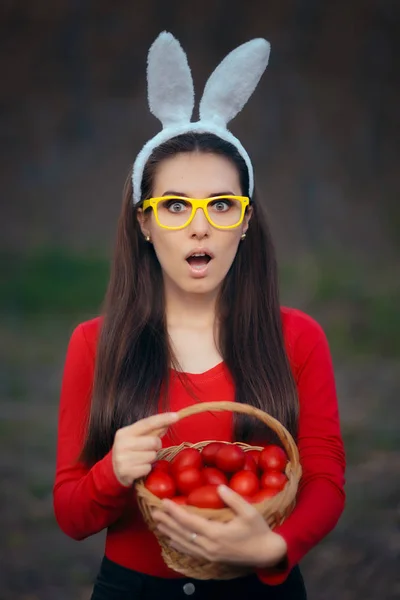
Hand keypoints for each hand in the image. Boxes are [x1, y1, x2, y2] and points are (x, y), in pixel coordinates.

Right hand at [112, 412, 178, 486]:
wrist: (113, 471)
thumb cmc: (129, 451)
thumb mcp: (136, 439)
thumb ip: (152, 431)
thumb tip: (167, 423)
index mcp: (125, 432)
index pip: (147, 423)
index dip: (163, 419)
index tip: (176, 416)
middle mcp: (122, 443)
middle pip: (154, 441)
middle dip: (156, 447)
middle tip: (148, 450)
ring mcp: (123, 458)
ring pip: (152, 456)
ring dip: (151, 459)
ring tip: (141, 460)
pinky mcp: (126, 471)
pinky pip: (148, 468)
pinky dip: (146, 469)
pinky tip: (138, 468)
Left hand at [152, 484, 287, 568]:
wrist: (265, 554)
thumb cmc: (258, 530)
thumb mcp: (249, 512)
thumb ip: (234, 499)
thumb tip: (219, 487)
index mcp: (216, 534)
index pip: (190, 521)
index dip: (176, 512)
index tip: (164, 502)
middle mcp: (209, 546)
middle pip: (182, 533)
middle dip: (167, 521)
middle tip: (153, 511)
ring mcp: (209, 554)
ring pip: (183, 543)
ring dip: (169, 532)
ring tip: (158, 523)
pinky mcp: (211, 558)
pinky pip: (190, 551)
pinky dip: (178, 544)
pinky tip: (171, 539)